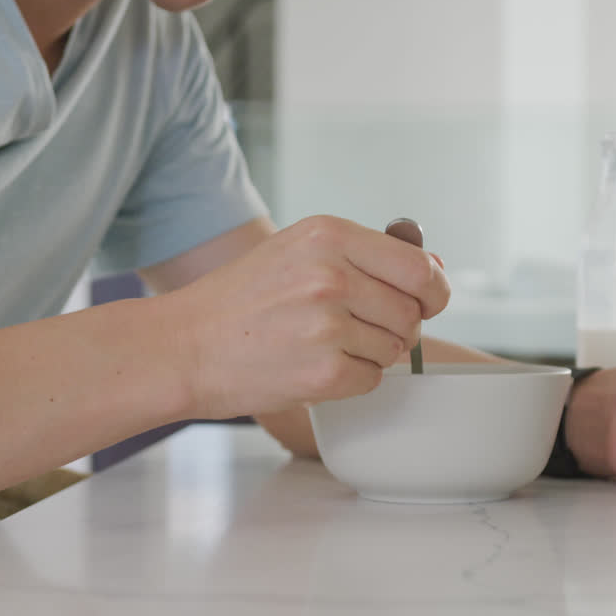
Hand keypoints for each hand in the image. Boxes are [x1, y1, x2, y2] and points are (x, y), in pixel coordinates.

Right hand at [170, 216, 449, 418]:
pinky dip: (351, 379)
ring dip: (371, 353)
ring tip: (322, 344)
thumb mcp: (299, 252)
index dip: (432, 290)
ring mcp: (327, 324)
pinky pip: (372, 379)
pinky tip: (313, 365)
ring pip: (395, 348)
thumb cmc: (241, 300)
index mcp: (328, 235)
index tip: (427, 301)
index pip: (418, 267)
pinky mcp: (322, 371)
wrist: (182, 346)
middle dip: (396, 326)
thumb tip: (433, 267)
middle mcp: (332, 275)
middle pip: (411, 312)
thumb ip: (367, 256)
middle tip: (354, 328)